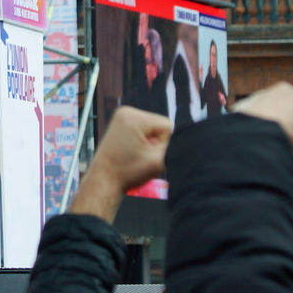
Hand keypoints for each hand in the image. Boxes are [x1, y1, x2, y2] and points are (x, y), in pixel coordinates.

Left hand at [70, 106, 171, 221]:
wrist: (104, 180)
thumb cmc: (127, 172)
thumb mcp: (158, 160)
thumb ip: (175, 148)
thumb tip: (188, 139)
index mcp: (133, 117)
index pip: (167, 126)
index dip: (165, 144)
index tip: (149, 156)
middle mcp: (126, 111)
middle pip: (159, 126)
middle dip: (157, 142)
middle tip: (142, 157)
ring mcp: (122, 116)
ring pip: (153, 129)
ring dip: (151, 143)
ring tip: (137, 156)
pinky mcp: (121, 124)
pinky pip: (143, 130)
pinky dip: (143, 142)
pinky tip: (133, 152)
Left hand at [232, 83, 292, 155]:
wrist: (246, 139)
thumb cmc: (282, 135)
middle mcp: (286, 89)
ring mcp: (266, 94)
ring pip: (280, 109)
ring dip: (280, 122)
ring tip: (278, 140)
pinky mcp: (248, 103)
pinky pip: (261, 113)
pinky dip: (263, 123)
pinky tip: (262, 136)